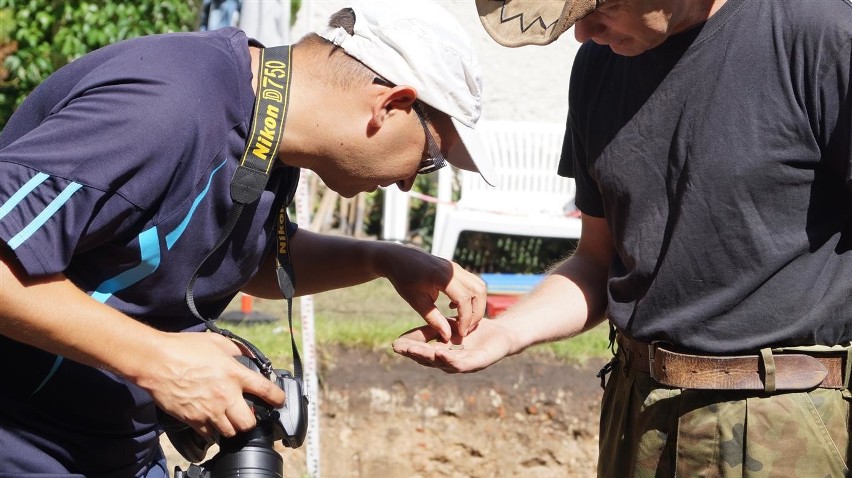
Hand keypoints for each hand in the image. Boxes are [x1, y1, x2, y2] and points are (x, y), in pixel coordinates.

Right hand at [136, 331, 285, 440]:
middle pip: (249, 422)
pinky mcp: (193, 420)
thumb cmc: (183, 348)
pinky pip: (209, 434)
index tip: (279, 401)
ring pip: (230, 432)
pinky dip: (212, 431)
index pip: (266, 391)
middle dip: (251, 420)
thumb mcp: (217, 341)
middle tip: (247, 414)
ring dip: (232, 427)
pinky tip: (210, 421)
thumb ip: (236, 350)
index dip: (277, 398)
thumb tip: (247, 356)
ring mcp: (209, 410)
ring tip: (228, 418)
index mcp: (235, 374)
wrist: (156, 361)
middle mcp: (225, 395)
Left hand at [380, 244, 485, 340]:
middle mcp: (454, 270)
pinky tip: (455, 307)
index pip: (464, 299)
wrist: (399, 258)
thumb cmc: (404, 279)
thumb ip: (434, 319)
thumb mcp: (416, 301)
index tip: (460, 333)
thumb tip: (448, 336)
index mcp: (443, 277)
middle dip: (477, 313)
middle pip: (479, 291)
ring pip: (480, 286)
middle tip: (466, 328)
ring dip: (477, 304)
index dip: (465, 319)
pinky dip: (472, 297)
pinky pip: (473, 283)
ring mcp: (457, 268)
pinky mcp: (457, 269)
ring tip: (464, 320)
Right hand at [392, 318, 513, 372]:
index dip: (409, 349)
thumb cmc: (473, 332)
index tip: (394, 344)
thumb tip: (404, 336)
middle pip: (429, 359)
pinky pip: (461, 363)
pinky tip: (441, 353)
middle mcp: (450, 363)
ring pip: (442, 362)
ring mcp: (463, 365)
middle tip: (399, 348)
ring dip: (428, 357)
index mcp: (442, 354)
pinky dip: (450, 359)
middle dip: (414, 353)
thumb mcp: (446, 326)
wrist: (501, 334)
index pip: (422, 352)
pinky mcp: (477, 363)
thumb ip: (428, 331)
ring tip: (414, 351)